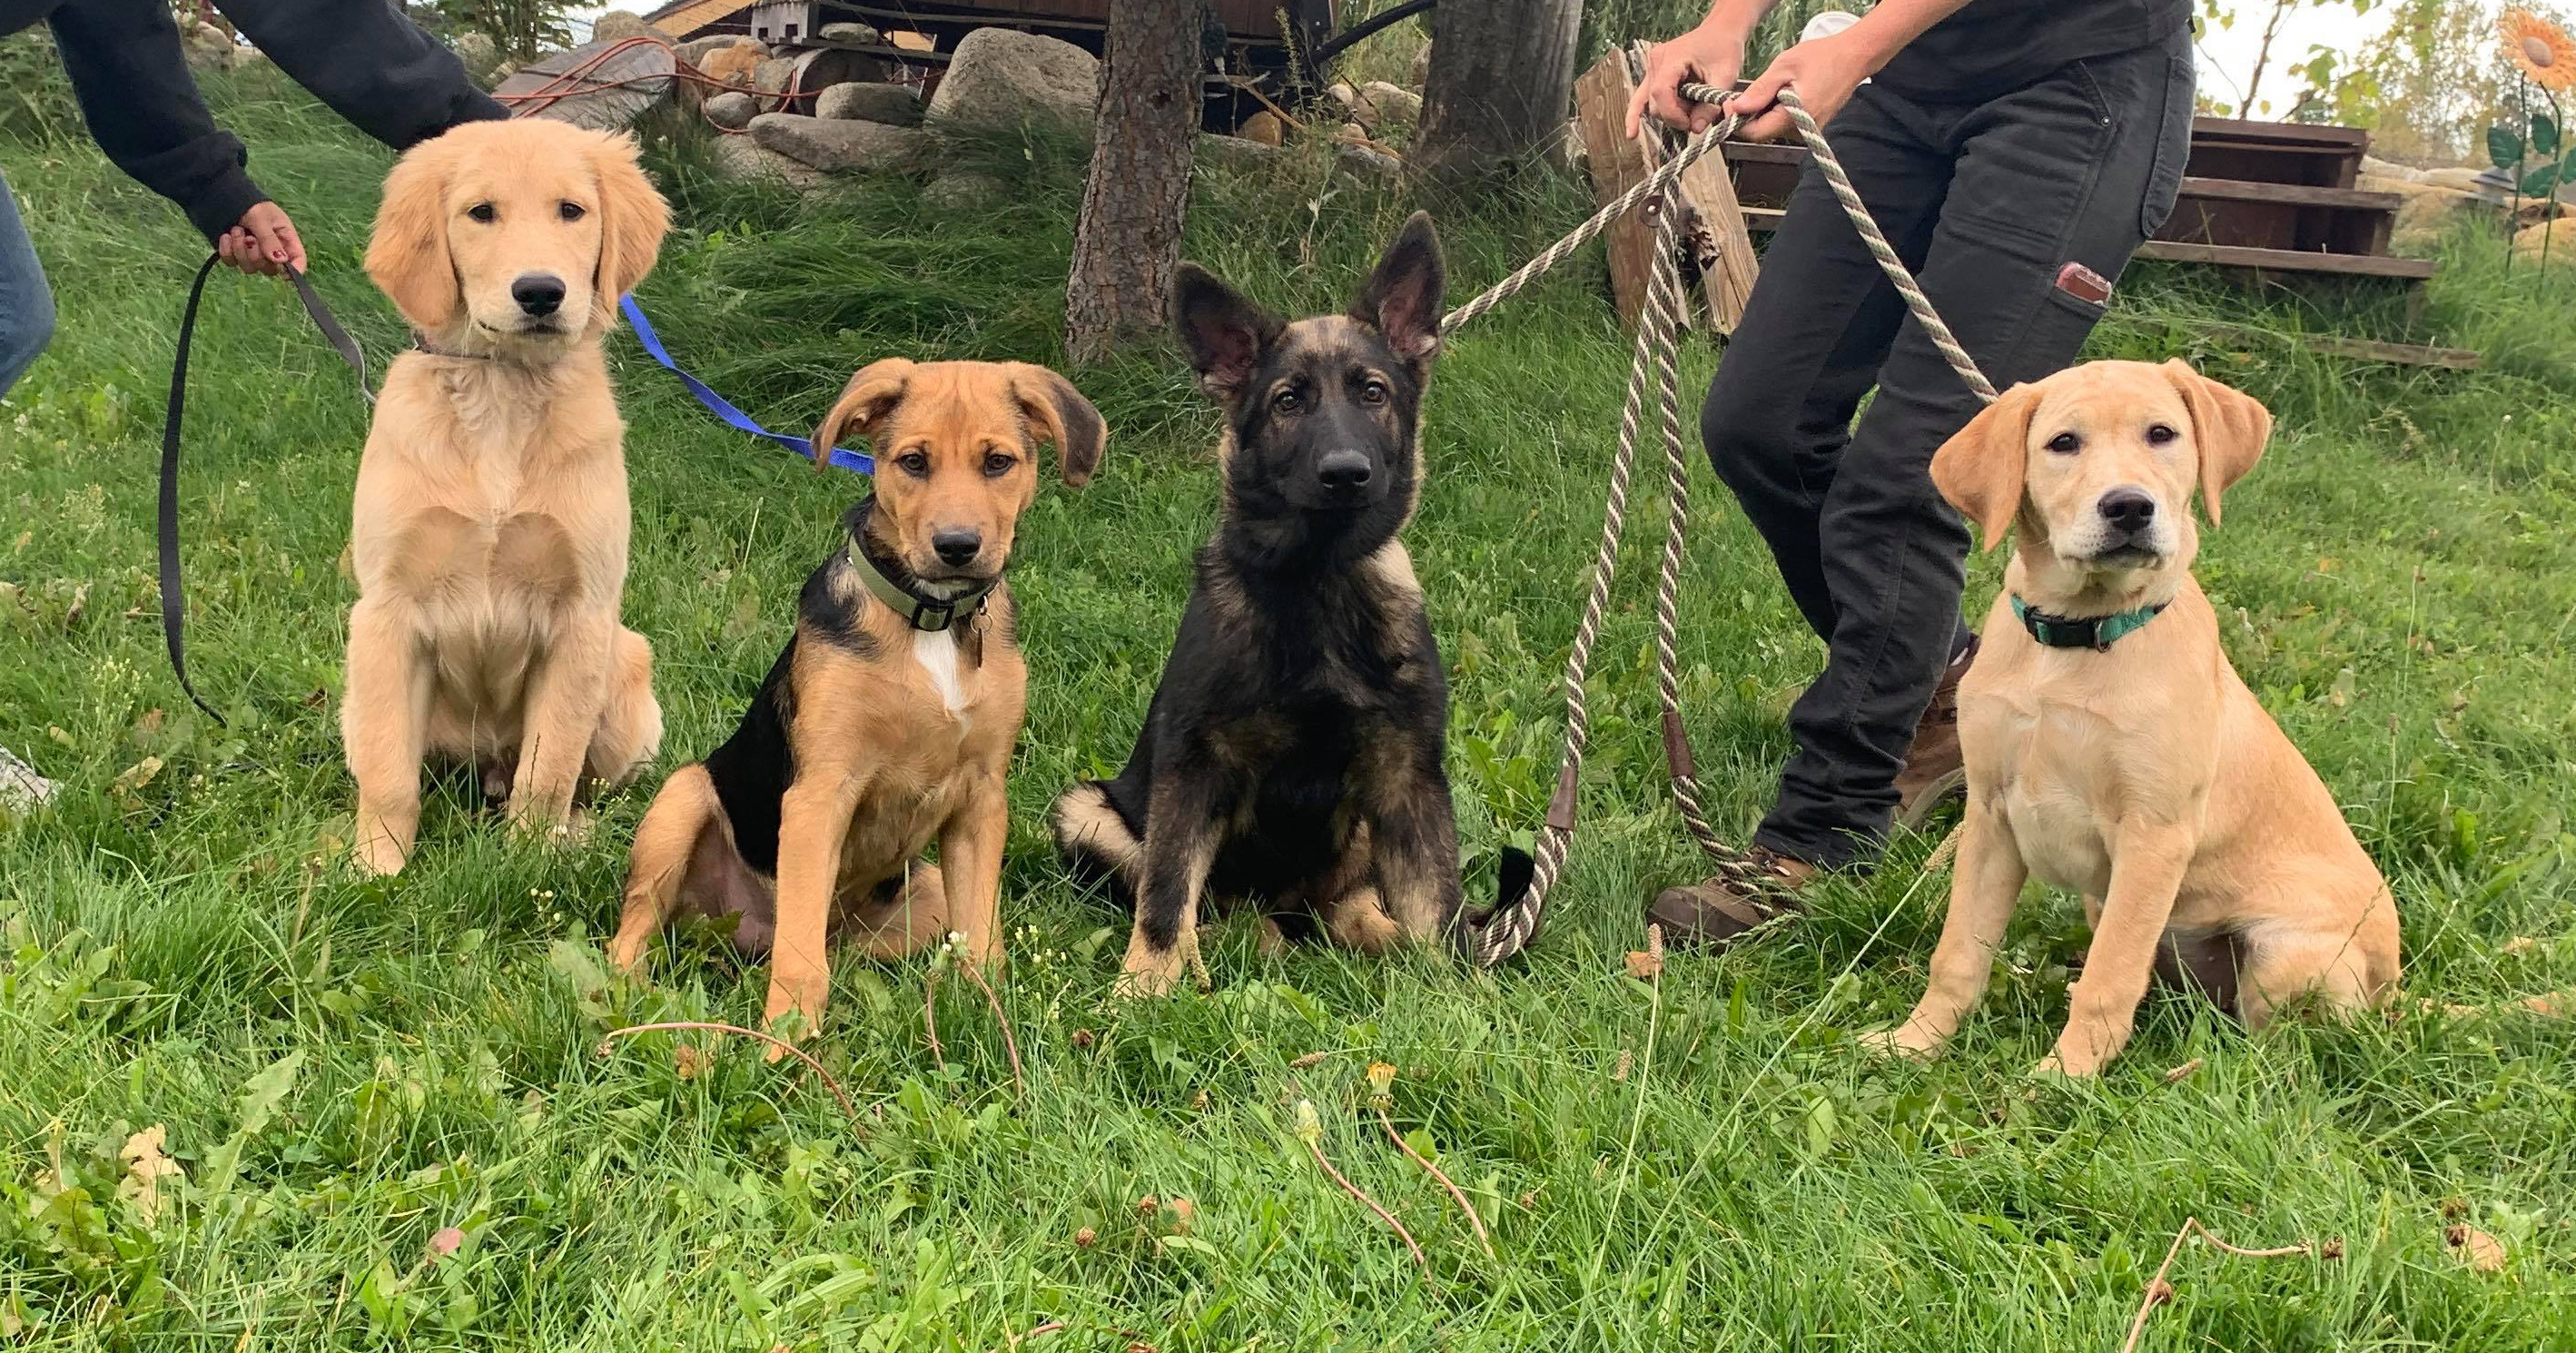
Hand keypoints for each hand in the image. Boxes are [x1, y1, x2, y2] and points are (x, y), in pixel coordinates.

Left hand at [217, 201, 305, 276]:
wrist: (225, 197)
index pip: (297, 260)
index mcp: (285, 239)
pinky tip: (226, 236)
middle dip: (257, 256)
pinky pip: (231, 263)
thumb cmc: (251, 205)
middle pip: (270, 270)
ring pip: (250, 268)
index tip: (284, 274)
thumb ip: (270, 240)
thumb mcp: (262, 219)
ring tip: (236, 230)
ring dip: (240, 250)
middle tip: (249, 238)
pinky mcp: (235, 255)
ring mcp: (252, 255)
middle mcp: (271, 251)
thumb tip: (281, 261)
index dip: (295, 271)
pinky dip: (227, 251)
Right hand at [1626, 21, 1747, 138]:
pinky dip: (1637, 116)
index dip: (1673, 114)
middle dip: (1676, 115)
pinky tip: (1631, 134)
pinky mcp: (1652, 75)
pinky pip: (1641, 98)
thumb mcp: (1724, 77)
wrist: (1720, 32)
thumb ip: (1710, 105)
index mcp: (1671, 57)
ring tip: (1692, 108)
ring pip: (1651, 104)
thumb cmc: (1724, 50)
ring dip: (1670, 113)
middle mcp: (1655, 61)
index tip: (1691, 124)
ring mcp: (1651, 68)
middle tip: (1699, 114)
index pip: (1661, 92)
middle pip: (1656, 102)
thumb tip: (1696, 130)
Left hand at [1730, 30, 1875, 142]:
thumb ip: (1760, 90)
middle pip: (1762, 133)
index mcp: (1793, 117)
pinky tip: (1783, 93)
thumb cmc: (1821, 57)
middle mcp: (1801, 131)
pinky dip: (1777, 112)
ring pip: (1773, 129)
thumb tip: (1737, 108)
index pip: (1753, 134)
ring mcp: (1808, 131)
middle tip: (1746, 93)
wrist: (1854, 57)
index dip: (1736, 121)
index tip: (1730, 102)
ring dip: (1764, 113)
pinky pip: (1786, 125)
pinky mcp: (1812, 128)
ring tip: (1772, 88)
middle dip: (1749, 116)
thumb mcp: (1784, 67)